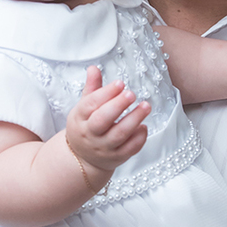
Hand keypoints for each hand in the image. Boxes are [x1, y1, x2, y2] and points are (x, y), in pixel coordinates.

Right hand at [65, 66, 149, 183]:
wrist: (82, 158)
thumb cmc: (86, 126)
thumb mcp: (83, 107)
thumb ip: (92, 88)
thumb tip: (94, 68)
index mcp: (80, 118)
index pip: (90, 104)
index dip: (105, 93)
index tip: (120, 83)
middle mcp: (90, 134)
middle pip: (102, 120)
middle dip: (118, 106)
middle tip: (131, 94)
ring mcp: (104, 147)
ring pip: (119, 134)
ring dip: (134, 120)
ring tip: (146, 106)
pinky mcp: (116, 158)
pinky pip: (129, 149)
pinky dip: (139, 138)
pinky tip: (144, 126)